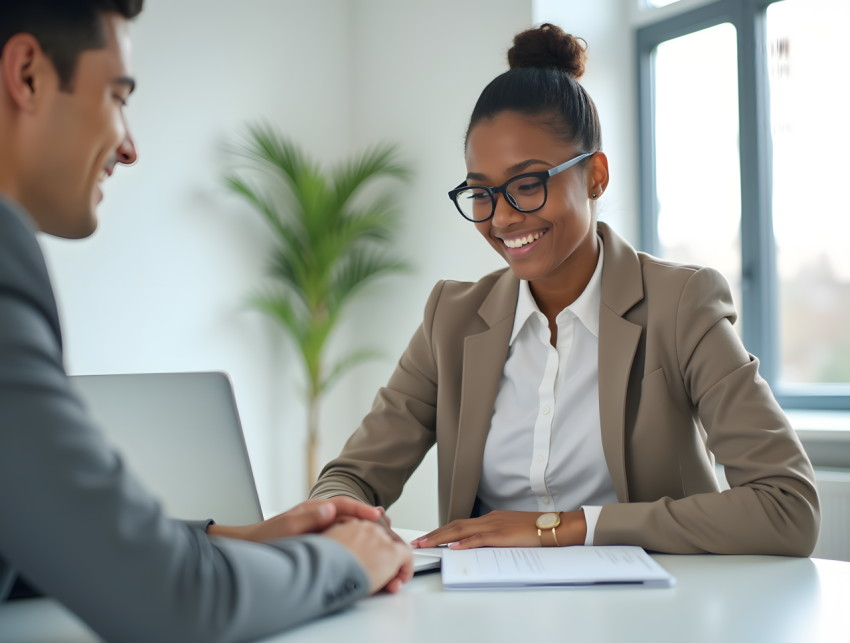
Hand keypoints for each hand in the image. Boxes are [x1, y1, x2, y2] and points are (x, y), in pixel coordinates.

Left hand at [207, 497, 382, 542]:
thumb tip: (330, 510)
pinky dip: (354, 539)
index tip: (377, 516)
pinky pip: (341, 535)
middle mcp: (318, 515)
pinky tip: (362, 548)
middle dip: (369, 520)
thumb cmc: (264, 539)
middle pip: (351, 513)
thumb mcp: (286, 528)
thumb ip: (307, 518)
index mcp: (314, 509)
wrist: (249, 547)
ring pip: (348, 524)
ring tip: (382, 538)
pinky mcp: (318, 538)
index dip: (362, 510)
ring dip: (363, 530)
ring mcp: (319, 526)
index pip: (344, 504)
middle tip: (387, 528)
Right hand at [323, 519, 413, 593]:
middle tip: (383, 573)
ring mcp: (380, 538)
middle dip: (385, 558)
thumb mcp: (326, 546)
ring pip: (394, 549)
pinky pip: (406, 556)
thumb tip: (344, 554)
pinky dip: (406, 568)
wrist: (324, 569)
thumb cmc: (320, 564)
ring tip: (392, 579)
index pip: (369, 532)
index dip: (373, 548)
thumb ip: (337, 543)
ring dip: (393, 565)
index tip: (371, 558)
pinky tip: (401, 579)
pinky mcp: (390, 551)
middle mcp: (367, 527)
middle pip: (383, 541)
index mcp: (351, 524)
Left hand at [410, 510, 587, 549]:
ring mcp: (494, 526)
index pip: (460, 523)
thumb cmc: (536, 530)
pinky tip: (453, 547)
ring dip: (441, 537)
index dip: (442, 530)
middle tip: (418, 541)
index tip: (428, 537)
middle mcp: (489, 519)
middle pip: (455, 525)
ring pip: (461, 530)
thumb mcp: (511, 532)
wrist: (553, 526)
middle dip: (434, 534)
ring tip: (426, 544)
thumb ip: (495, 537)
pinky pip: (479, 539)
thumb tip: (480, 547)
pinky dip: (464, 542)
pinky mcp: (502, 535)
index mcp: (491, 519)